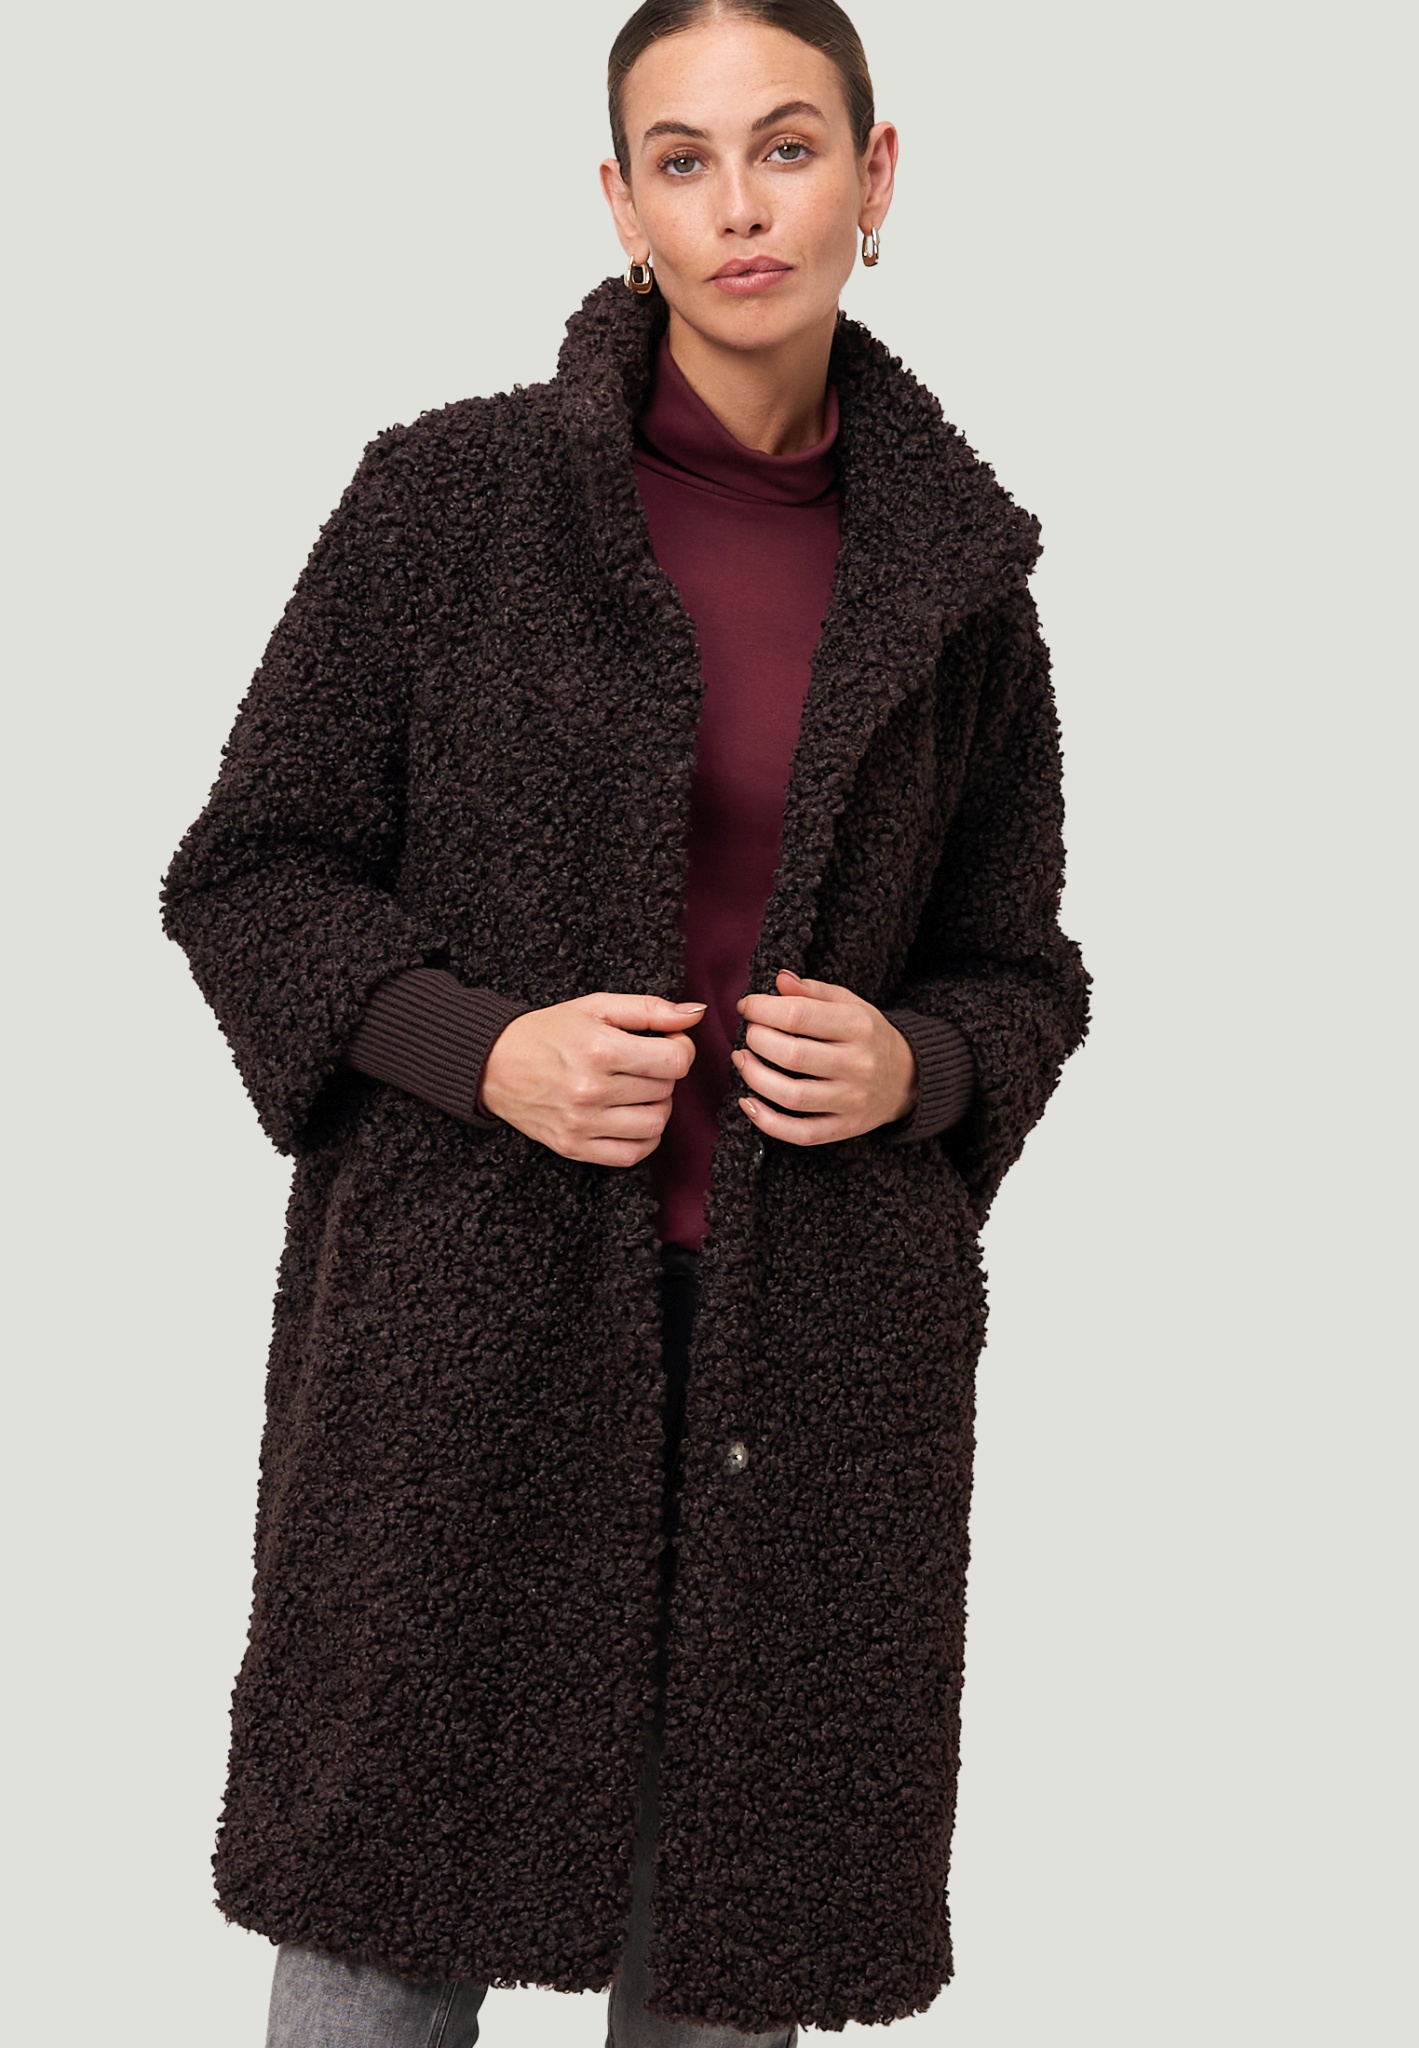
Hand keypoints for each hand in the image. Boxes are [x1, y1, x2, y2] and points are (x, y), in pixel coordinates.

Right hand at [476, 991, 704, 1164]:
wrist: (493, 1064)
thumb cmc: (547, 1032)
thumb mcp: (596, 1008)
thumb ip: (650, 1009)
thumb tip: (696, 1013)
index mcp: (599, 1049)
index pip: (675, 1061)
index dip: (681, 1049)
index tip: (667, 1043)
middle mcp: (591, 1090)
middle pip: (665, 1091)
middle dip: (663, 1074)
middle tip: (643, 1064)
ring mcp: (582, 1124)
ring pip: (655, 1125)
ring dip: (657, 1106)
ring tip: (637, 1091)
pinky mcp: (574, 1148)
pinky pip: (632, 1155)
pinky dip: (643, 1138)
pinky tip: (631, 1118)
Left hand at [731, 969, 917, 1145]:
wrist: (909, 1078)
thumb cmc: (869, 1036)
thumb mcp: (850, 1004)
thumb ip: (813, 991)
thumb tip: (779, 980)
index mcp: (858, 1026)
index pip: (799, 1015)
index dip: (762, 1009)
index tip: (747, 1007)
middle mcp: (858, 1064)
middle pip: (792, 1055)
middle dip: (757, 1041)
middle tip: (750, 1034)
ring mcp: (851, 1100)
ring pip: (792, 1096)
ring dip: (754, 1077)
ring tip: (743, 1060)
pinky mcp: (844, 1128)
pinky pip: (801, 1133)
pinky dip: (767, 1122)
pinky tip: (748, 1103)